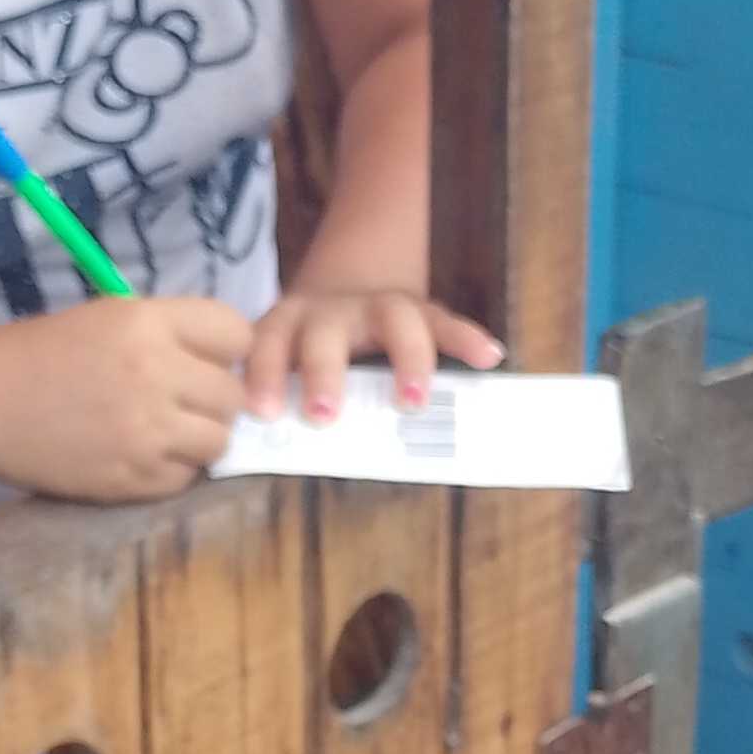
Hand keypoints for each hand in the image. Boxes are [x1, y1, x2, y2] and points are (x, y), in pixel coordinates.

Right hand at [0, 296, 252, 501]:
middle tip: (183, 401)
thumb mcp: (111, 317)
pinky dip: (173, 470)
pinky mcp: (134, 478)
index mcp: (148, 323)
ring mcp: (147, 431)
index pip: (236, 334)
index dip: (227, 349)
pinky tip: (142, 454)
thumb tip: (232, 364)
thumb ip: (173, 334)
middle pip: (232, 395)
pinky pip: (187, 478)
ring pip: (219, 441)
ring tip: (166, 431)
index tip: (208, 360)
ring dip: (200, 437)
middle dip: (214, 398)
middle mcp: (155, 373)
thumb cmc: (46, 353)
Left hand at [244, 286, 503, 420]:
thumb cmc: (310, 349)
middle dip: (324, 372)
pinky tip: (488, 357)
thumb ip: (287, 401)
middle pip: (325, 334)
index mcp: (289, 323)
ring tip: (413, 402)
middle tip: (324, 414)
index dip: (264, 374)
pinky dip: (466, 339)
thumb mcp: (289, 364)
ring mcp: (379, 305)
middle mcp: (332, 310)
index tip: (264, 412)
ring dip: (405, 359)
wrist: (344, 290)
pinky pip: (445, 322)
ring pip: (395, 319)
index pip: (269, 343)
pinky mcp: (422, 309)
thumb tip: (274, 463)